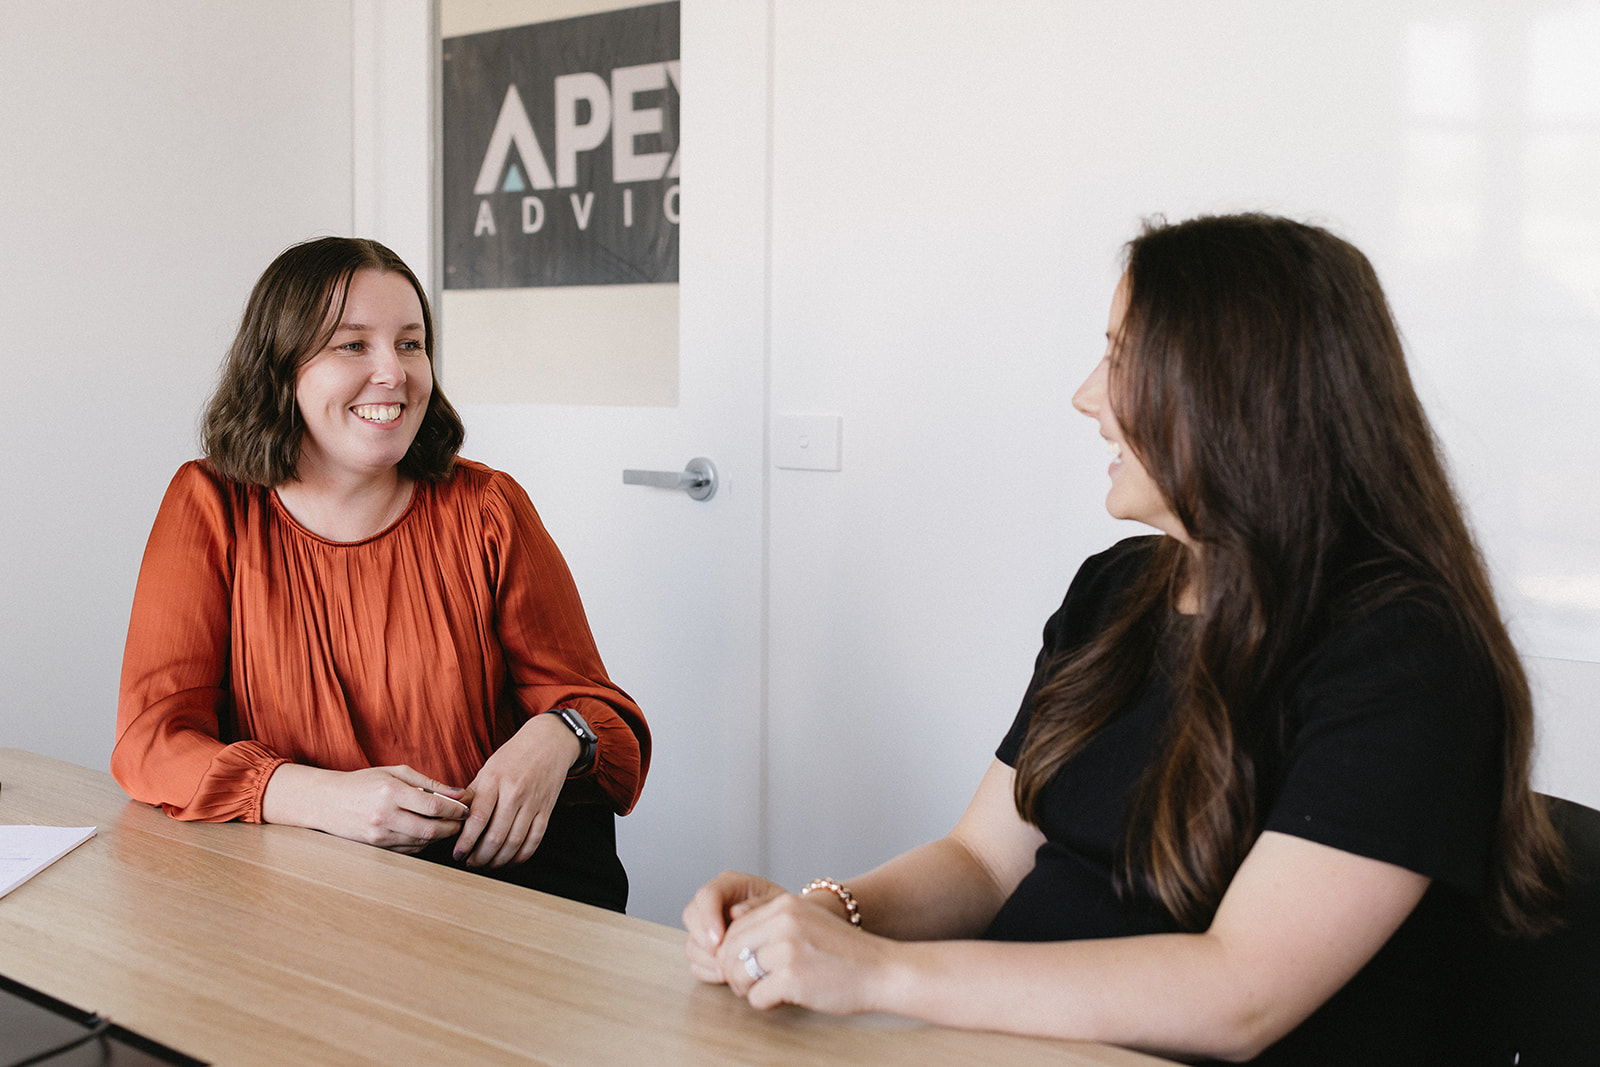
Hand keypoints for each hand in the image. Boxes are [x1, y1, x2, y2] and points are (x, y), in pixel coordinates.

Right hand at [262, 763, 467, 852]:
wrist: (327, 802)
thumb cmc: (364, 782)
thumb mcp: (395, 772)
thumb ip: (429, 783)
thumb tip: (459, 793)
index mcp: (391, 792)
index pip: (433, 806)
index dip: (455, 810)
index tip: (467, 807)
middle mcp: (385, 816)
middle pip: (430, 830)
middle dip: (453, 827)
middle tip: (464, 821)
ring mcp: (380, 835)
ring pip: (421, 842)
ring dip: (441, 837)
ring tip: (450, 826)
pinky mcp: (377, 847)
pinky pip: (409, 850)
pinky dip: (424, 843)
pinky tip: (429, 833)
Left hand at [453, 712, 579, 867]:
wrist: (550, 742)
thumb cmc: (514, 755)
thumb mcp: (488, 768)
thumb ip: (472, 794)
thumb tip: (453, 817)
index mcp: (495, 780)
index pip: (478, 818)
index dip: (466, 841)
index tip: (458, 853)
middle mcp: (514, 792)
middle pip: (496, 835)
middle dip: (480, 856)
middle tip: (470, 863)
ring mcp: (533, 802)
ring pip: (515, 842)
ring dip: (498, 860)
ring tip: (487, 864)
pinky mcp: (547, 809)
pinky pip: (535, 839)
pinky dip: (522, 855)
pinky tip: (510, 860)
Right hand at [683, 870, 788, 983]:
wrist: (788, 930)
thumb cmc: (784, 914)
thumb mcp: (778, 904)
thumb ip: (758, 905)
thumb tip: (735, 913)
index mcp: (729, 884)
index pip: (707, 895)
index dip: (708, 917)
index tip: (718, 938)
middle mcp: (713, 903)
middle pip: (691, 916)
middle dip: (705, 940)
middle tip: (725, 957)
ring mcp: (707, 926)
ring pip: (692, 942)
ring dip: (709, 959)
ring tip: (732, 969)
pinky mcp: (706, 948)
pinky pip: (695, 962)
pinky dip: (708, 971)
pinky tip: (727, 975)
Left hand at [714, 890, 892, 1014]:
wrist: (882, 970)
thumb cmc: (844, 952)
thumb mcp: (807, 921)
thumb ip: (772, 922)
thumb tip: (731, 928)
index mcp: (785, 905)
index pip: (734, 929)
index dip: (733, 954)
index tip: (746, 967)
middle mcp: (783, 921)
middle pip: (730, 951)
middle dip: (734, 973)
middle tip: (750, 985)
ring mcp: (787, 949)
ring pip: (738, 974)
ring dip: (747, 989)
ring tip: (768, 991)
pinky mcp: (791, 978)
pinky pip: (755, 997)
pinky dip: (765, 1003)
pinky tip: (785, 998)